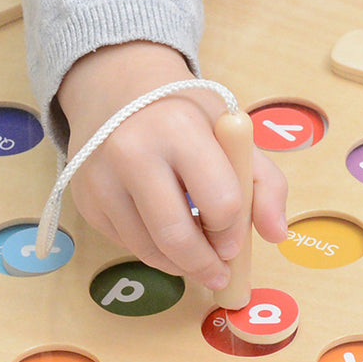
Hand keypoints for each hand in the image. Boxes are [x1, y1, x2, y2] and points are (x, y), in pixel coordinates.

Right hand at [57, 41, 287, 289]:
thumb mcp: (232, 133)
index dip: (234, 229)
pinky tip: (165, 235)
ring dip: (180, 265)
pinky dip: (152, 251)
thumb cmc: (186, 114)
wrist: (119, 88)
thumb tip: (278, 234)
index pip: (220, 202)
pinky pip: (126, 244)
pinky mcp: (85, 198)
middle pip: (177, 237)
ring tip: (197, 257)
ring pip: (148, 249)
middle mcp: (132, 152)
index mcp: (180, 129)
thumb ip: (266, 183)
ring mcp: (101, 177)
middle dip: (206, 265)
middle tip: (221, 273)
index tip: (235, 235)